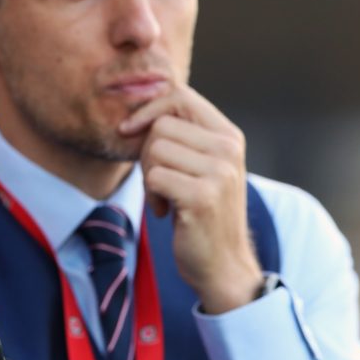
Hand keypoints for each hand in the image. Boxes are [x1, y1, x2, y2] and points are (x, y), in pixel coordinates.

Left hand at [120, 84, 262, 313]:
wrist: (222, 264)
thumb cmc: (201, 211)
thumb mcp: (201, 165)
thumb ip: (182, 136)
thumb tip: (138, 108)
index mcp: (229, 136)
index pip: (181, 95)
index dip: (149, 108)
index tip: (130, 129)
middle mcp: (228, 149)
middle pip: (161, 125)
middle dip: (146, 152)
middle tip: (158, 180)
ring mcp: (219, 172)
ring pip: (154, 150)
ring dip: (148, 176)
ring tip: (165, 197)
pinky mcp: (203, 196)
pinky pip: (154, 177)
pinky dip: (151, 195)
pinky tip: (165, 211)